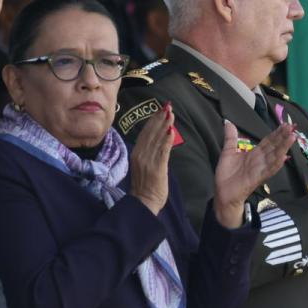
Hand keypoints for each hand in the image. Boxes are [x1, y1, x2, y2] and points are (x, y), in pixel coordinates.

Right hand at [128, 101, 174, 215]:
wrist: (143, 202)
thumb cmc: (145, 184)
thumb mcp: (143, 164)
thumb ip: (149, 151)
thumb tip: (157, 138)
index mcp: (137, 153)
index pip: (145, 132)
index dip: (153, 120)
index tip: (160, 108)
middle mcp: (141, 154)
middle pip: (150, 133)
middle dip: (159, 118)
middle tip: (168, 106)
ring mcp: (148, 161)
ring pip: (157, 139)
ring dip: (164, 125)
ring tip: (171, 113)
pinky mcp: (157, 168)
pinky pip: (162, 152)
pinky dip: (166, 141)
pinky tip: (171, 131)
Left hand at [213, 120, 297, 228]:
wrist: (223, 193)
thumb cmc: (227, 174)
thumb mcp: (228, 152)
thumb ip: (231, 138)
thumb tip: (229, 122)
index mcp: (255, 153)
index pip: (268, 141)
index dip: (276, 133)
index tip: (284, 124)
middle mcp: (260, 160)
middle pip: (274, 146)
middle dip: (283, 136)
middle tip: (291, 126)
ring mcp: (261, 169)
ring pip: (275, 156)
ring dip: (284, 147)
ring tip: (292, 137)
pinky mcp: (258, 178)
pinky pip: (269, 170)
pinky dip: (277, 164)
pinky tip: (284, 157)